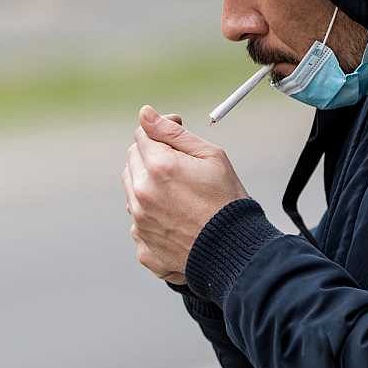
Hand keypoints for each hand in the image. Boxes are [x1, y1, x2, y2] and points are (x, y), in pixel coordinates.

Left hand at [123, 105, 248, 284]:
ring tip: (182, 197)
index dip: (160, 133)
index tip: (175, 139)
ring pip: (132, 192)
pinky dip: (153, 218)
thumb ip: (172, 133)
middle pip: (133, 161)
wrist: (235, 252)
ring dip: (150, 187)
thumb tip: (145, 115)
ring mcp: (140, 223)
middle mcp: (142, 195)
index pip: (142, 135)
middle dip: (153, 158)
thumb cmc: (228, 202)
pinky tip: (177, 221)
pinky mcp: (143, 246)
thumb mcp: (211, 156)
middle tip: (182, 170)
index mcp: (158, 167)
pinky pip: (139, 223)